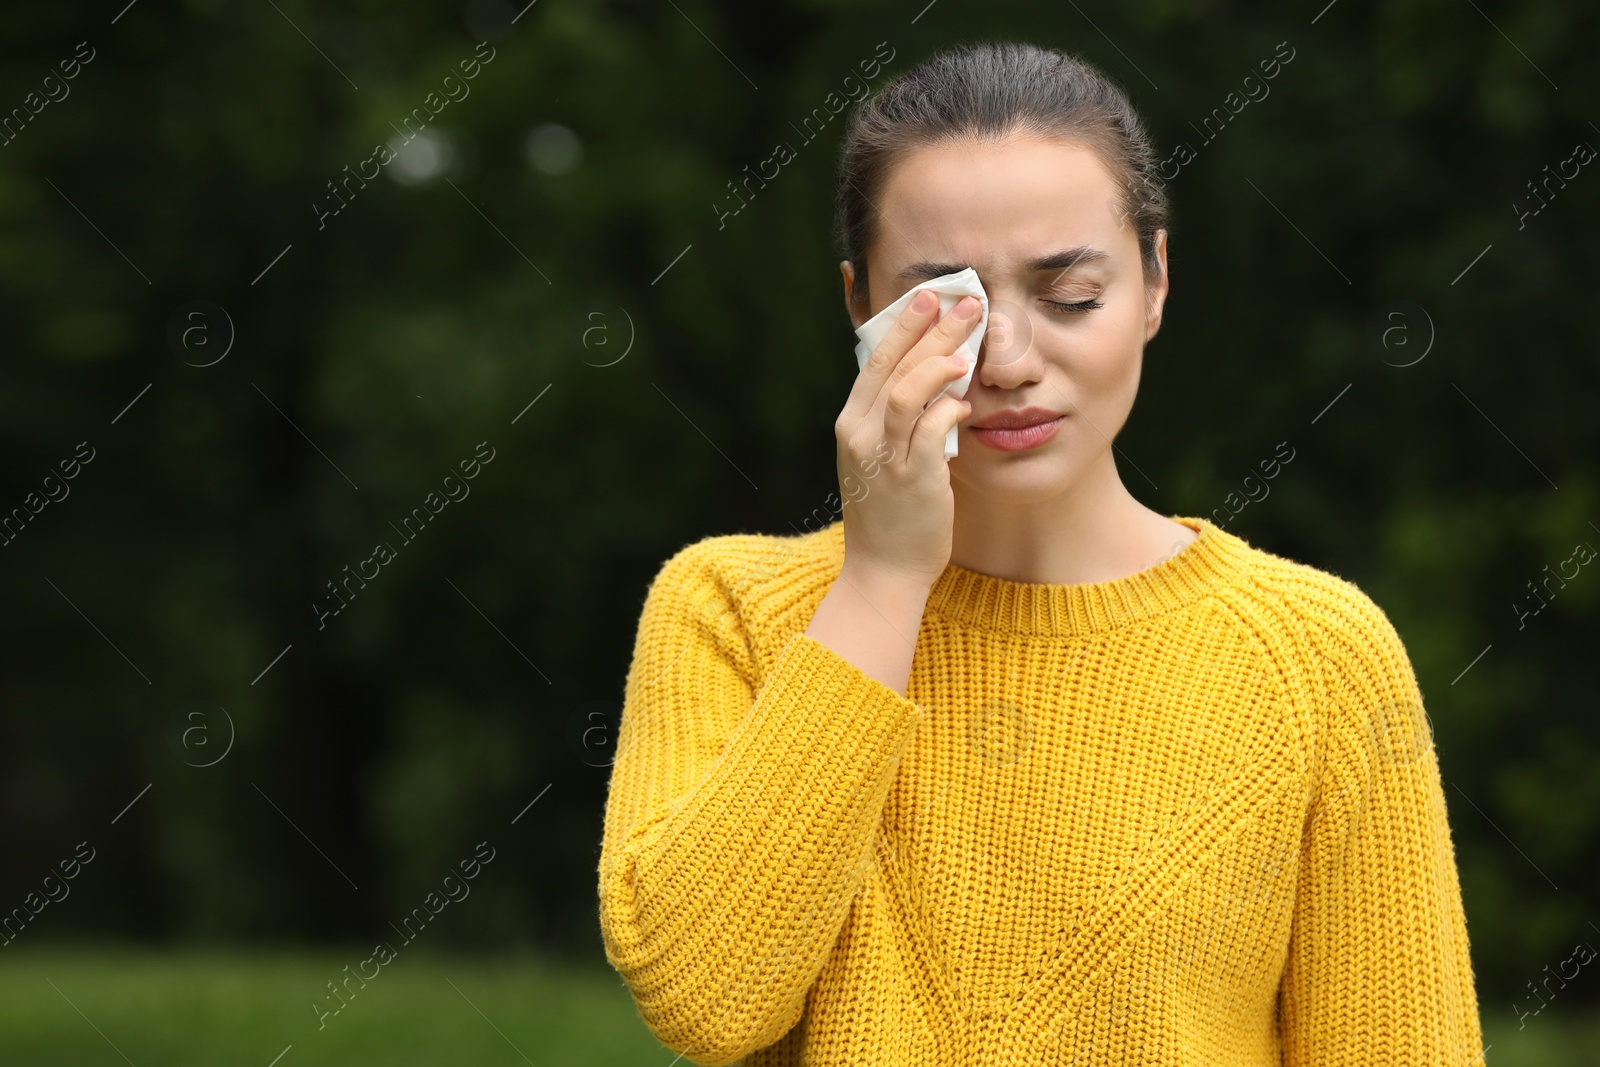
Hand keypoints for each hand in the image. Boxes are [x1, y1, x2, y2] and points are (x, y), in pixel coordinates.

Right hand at [834, 289, 981, 590]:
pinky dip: (948, 409)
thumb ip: (897, 419)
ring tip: (969, 344)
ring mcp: (883, 456)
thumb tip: (931, 377)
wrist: (883, 571)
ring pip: (906, 390)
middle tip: (966, 301)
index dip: (904, 325)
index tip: (931, 296)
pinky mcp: (911, 479)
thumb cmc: (891, 514)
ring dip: (939, 362)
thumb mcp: (882, 457)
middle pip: (892, 365)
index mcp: (851, 423)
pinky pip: (929, 431)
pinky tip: (965, 400)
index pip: (874, 359)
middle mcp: (860, 434)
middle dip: (931, 329)